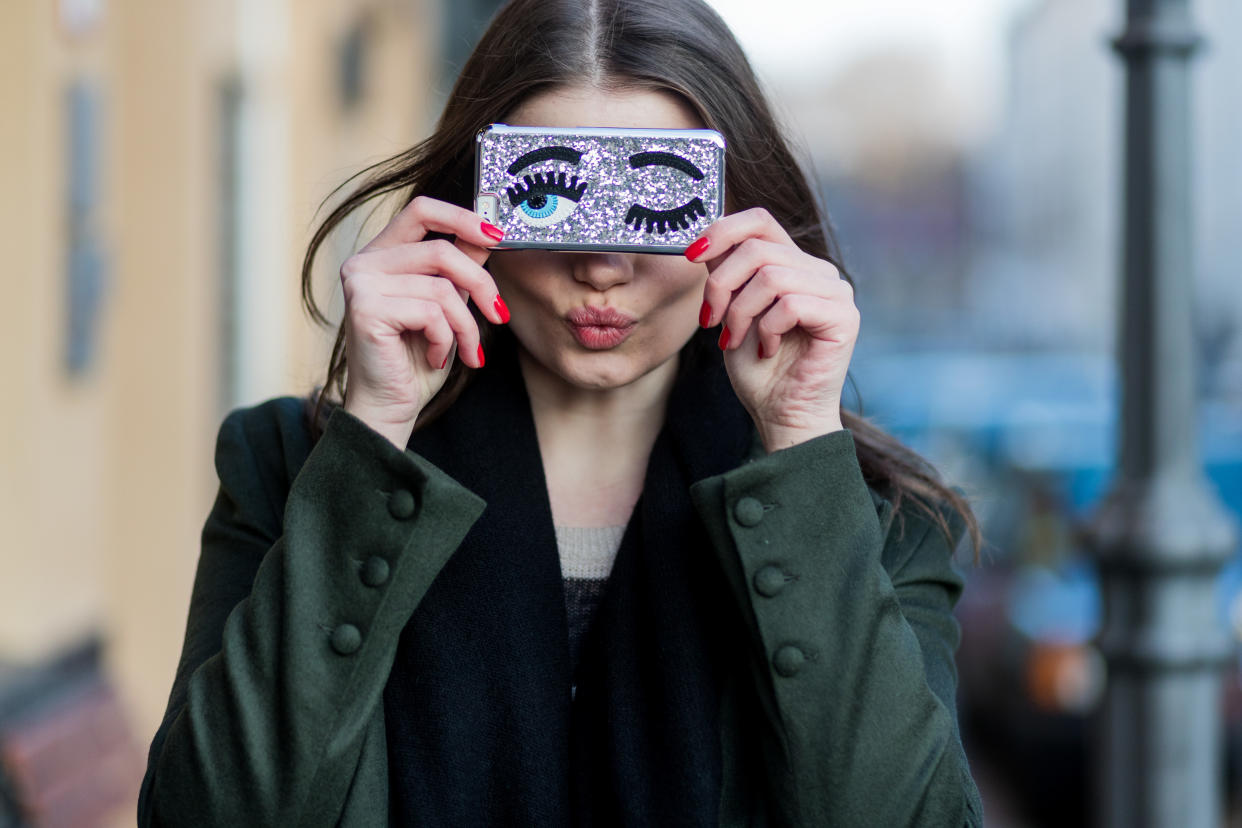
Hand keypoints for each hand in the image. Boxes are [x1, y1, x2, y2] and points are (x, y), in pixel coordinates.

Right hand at [340, 196, 509, 447]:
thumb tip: (489, 234)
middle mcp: (364, 262)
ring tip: (465, 350)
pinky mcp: (366, 309)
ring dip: (466, 326)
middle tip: (499, 315)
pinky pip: (431, 312)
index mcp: (382, 254)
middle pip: (441, 249)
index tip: (499, 236)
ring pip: (441, 287)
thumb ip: (460, 268)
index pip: (422, 210)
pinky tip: (435, 356)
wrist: (390, 407)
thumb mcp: (447, 305)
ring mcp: (360, 283)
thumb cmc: (415, 360)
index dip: (463, 217)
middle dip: (481, 284)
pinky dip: (445, 339)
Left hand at [689, 208, 857, 452]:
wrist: (780, 414)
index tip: (692, 255)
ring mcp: (836, 292)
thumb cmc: (757, 369)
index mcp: (793, 264)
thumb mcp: (730, 310)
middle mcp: (818, 271)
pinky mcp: (844, 317)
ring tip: (736, 340)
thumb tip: (704, 239)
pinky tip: (766, 350)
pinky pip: (791, 304)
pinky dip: (767, 329)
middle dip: (721, 285)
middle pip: (758, 249)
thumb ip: (726, 273)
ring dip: (740, 312)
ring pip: (771, 276)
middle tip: (710, 320)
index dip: (723, 230)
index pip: (760, 221)